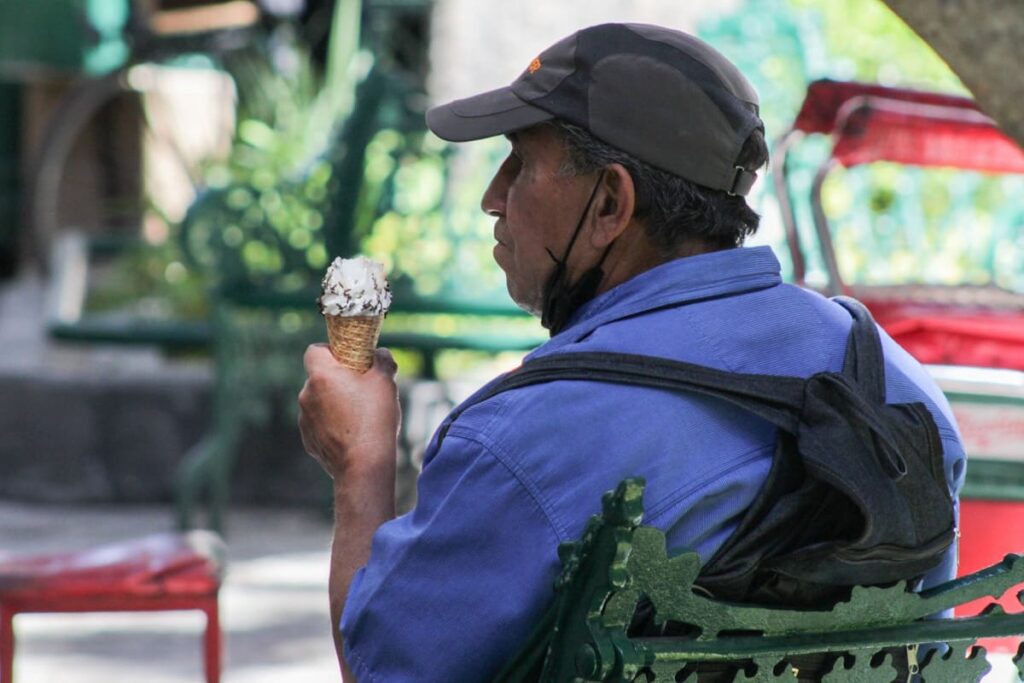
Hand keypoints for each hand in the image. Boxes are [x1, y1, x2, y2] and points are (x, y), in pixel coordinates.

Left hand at [298, 345, 400, 480]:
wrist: (364, 465)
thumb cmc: (375, 419)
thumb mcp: (386, 382)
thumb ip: (383, 360)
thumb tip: (381, 354)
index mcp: (321, 375)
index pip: (315, 350)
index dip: (331, 350)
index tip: (349, 359)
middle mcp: (306, 395)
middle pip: (319, 377)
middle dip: (337, 379)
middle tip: (362, 388)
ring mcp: (304, 420)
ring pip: (318, 402)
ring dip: (334, 403)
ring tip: (360, 415)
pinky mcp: (308, 440)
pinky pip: (319, 424)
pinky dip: (332, 425)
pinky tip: (352, 433)